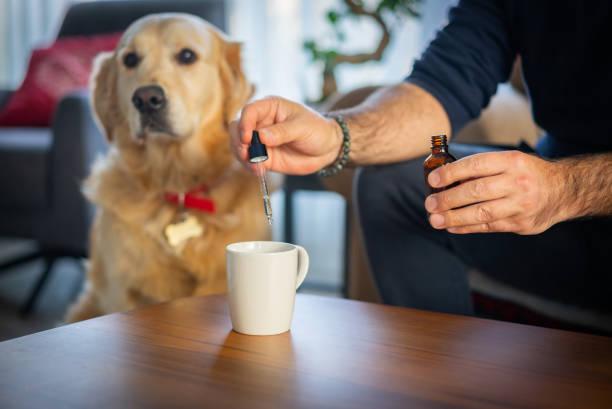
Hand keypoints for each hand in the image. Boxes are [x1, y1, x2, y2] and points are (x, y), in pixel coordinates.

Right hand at [230, 96, 341, 174]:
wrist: (327, 149)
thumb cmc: (317, 130)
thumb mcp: (303, 128)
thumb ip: (282, 132)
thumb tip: (262, 136)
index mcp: (270, 107)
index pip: (249, 111)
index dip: (244, 123)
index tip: (247, 138)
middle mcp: (261, 122)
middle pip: (238, 128)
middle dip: (238, 142)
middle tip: (247, 155)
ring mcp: (261, 141)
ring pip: (240, 146)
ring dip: (242, 157)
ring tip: (256, 167)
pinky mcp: (264, 157)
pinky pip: (250, 162)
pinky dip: (250, 167)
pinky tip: (259, 172)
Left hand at [425, 151, 566, 234]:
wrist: (563, 190)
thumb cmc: (527, 173)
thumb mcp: (509, 162)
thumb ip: (482, 170)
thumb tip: (445, 179)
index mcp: (512, 161)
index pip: (476, 165)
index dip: (452, 173)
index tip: (433, 179)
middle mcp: (517, 182)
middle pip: (477, 191)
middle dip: (448, 199)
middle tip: (430, 204)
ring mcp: (521, 205)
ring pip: (481, 213)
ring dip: (454, 217)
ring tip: (435, 219)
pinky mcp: (521, 223)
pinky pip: (489, 227)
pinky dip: (467, 227)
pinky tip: (452, 226)